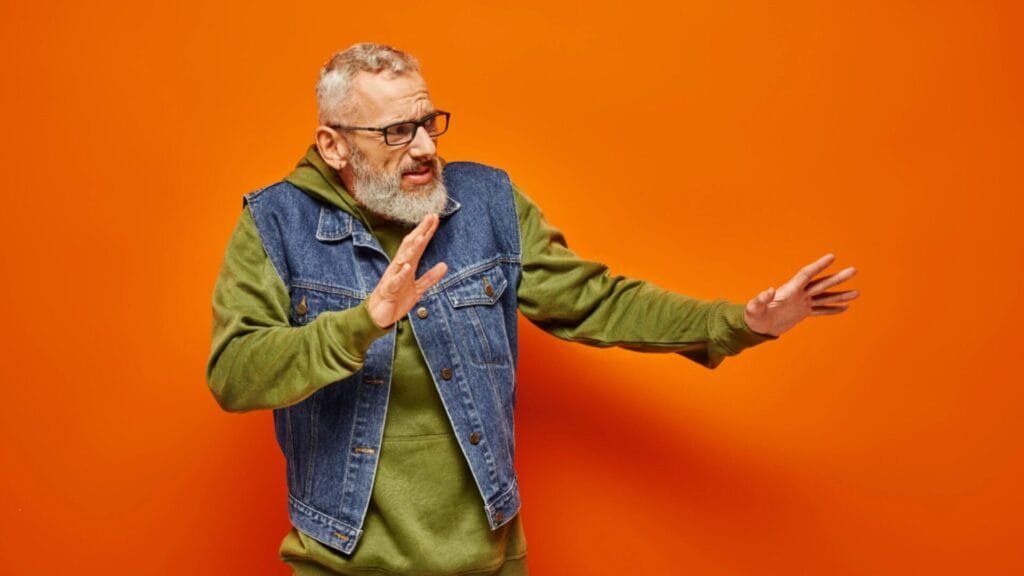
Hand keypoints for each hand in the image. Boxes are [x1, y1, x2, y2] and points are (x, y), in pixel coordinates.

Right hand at [366, 214, 447, 328]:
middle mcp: (399, 267)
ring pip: (402, 260)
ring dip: (412, 249)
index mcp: (406, 266)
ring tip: (422, 237)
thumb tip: (444, 265)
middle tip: (431, 217)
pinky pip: (395, 281)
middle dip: (420, 231)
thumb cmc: (396, 299)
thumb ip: (430, 277)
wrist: (378, 316)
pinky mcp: (389, 291)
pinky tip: (407, 266)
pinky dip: (401, 274)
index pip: (418, 245)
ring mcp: (393, 278)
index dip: (427, 232)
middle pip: (410, 246)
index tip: (435, 218)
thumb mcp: (418, 288)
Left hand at [744, 254, 858, 336]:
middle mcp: (799, 294)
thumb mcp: (754, 308)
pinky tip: (845, 307)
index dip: (819, 265)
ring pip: (825, 297)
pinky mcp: (802, 312)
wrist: (756, 327)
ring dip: (840, 295)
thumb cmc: (753, 315)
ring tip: (857, 293)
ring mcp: (802, 303)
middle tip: (854, 270)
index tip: (832, 257)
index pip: (807, 274)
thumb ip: (761, 299)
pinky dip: (832, 309)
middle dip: (837, 278)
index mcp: (789, 290)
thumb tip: (768, 290)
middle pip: (821, 284)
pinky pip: (820, 310)